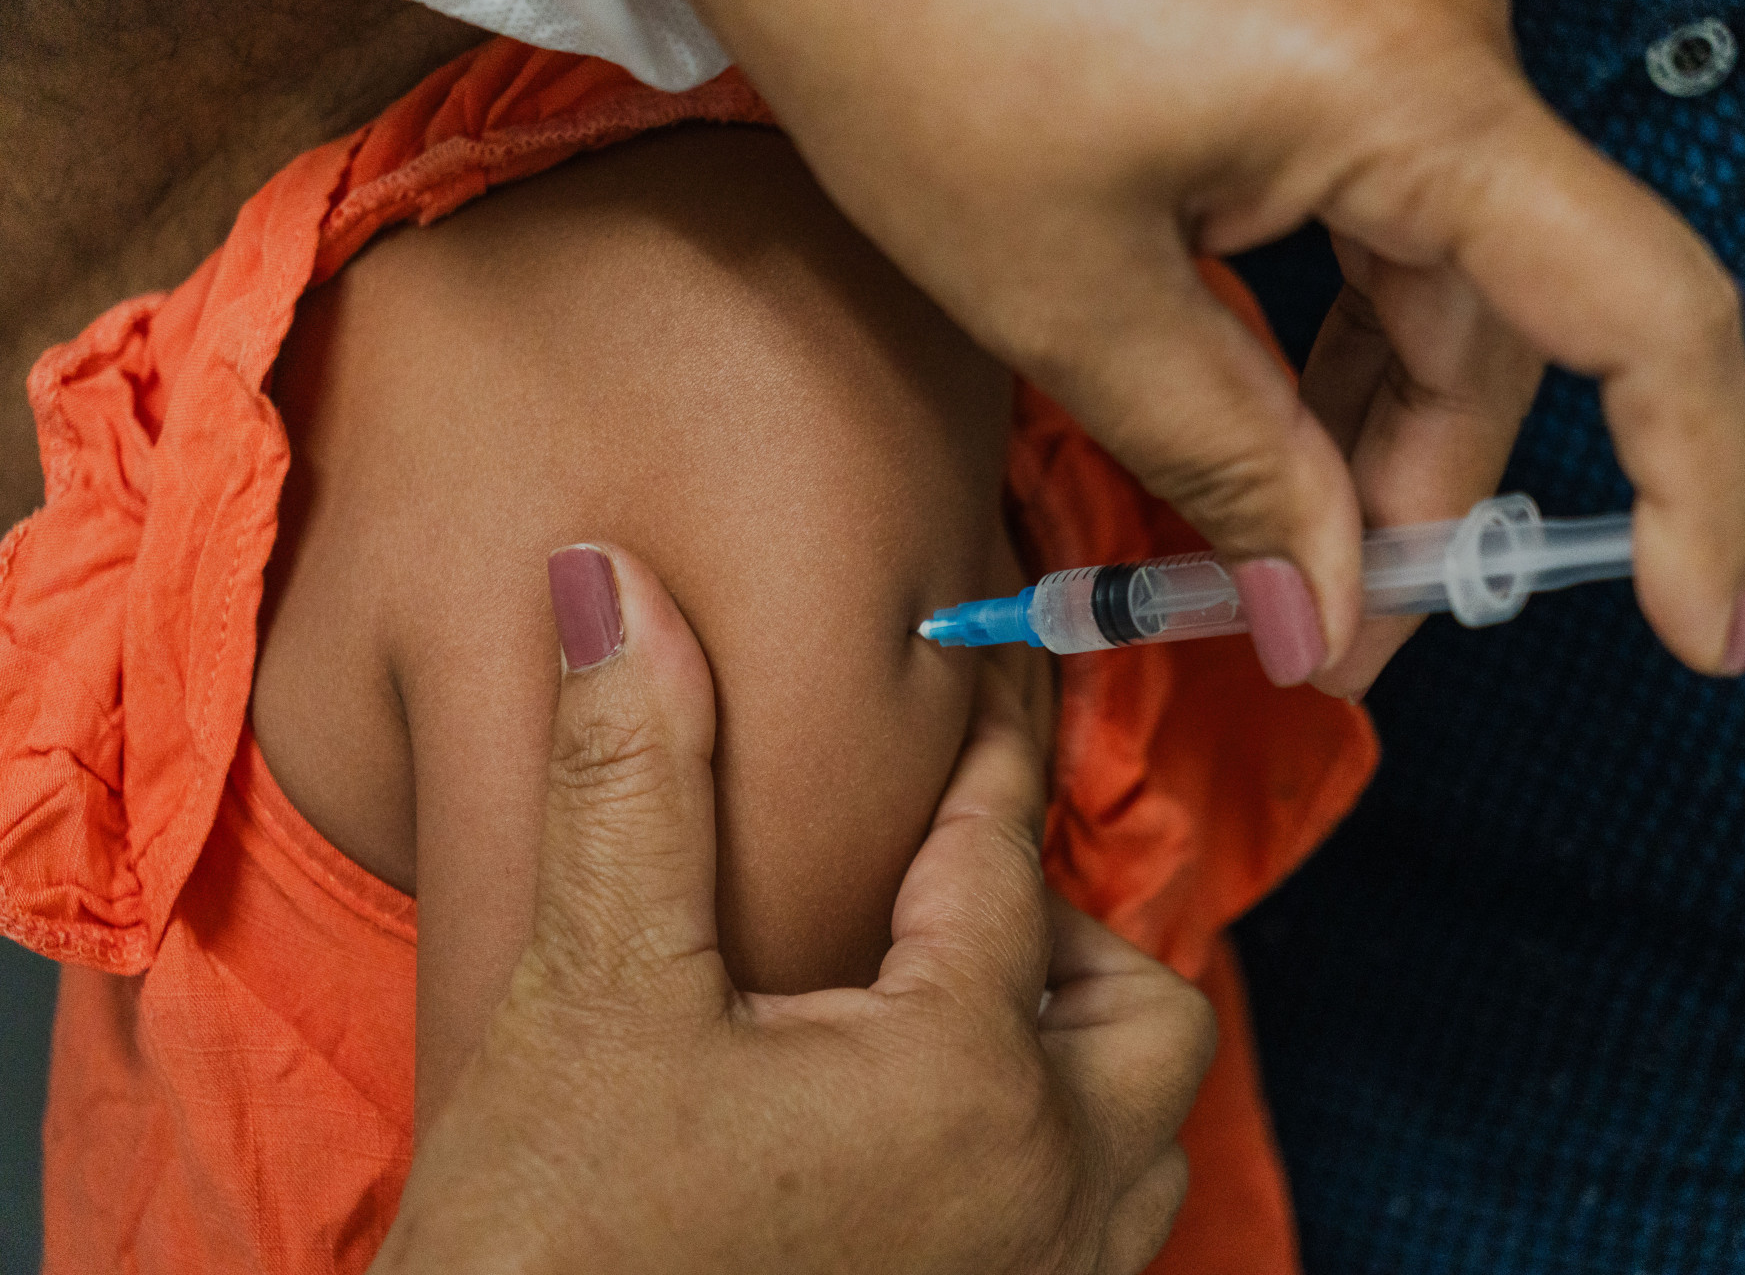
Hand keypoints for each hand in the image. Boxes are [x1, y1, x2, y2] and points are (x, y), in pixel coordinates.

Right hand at [369, 545, 1213, 1274]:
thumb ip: (631, 781)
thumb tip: (613, 584)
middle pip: (1144, 1013)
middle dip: (1070, 936)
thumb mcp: (593, 995)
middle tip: (953, 904)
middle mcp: (1039, 1196)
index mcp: (960, 1076)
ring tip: (951, 1014)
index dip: (995, 747)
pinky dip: (1053, 1157)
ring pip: (1140, 1136)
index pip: (1010, 858)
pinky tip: (931, 1141)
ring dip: (1075, 1054)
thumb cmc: (553, 1253)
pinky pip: (1094, 1231)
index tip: (997, 674)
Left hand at [691, 0, 1744, 687]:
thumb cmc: (913, 34)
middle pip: (1508, 330)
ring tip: (1279, 557)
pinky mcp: (1332, 43)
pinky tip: (1272, 427)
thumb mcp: (1069, 295)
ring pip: (1441, 289)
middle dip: (1420, 506)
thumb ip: (1225, 465)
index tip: (1690, 631)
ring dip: (1371, 434)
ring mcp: (1391, 37)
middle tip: (1325, 638)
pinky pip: (1382, 223)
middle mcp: (1436, 46)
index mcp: (1405, 91)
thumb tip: (1325, 612)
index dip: (1693, 492)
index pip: (1642, 314)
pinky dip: (1332, 343)